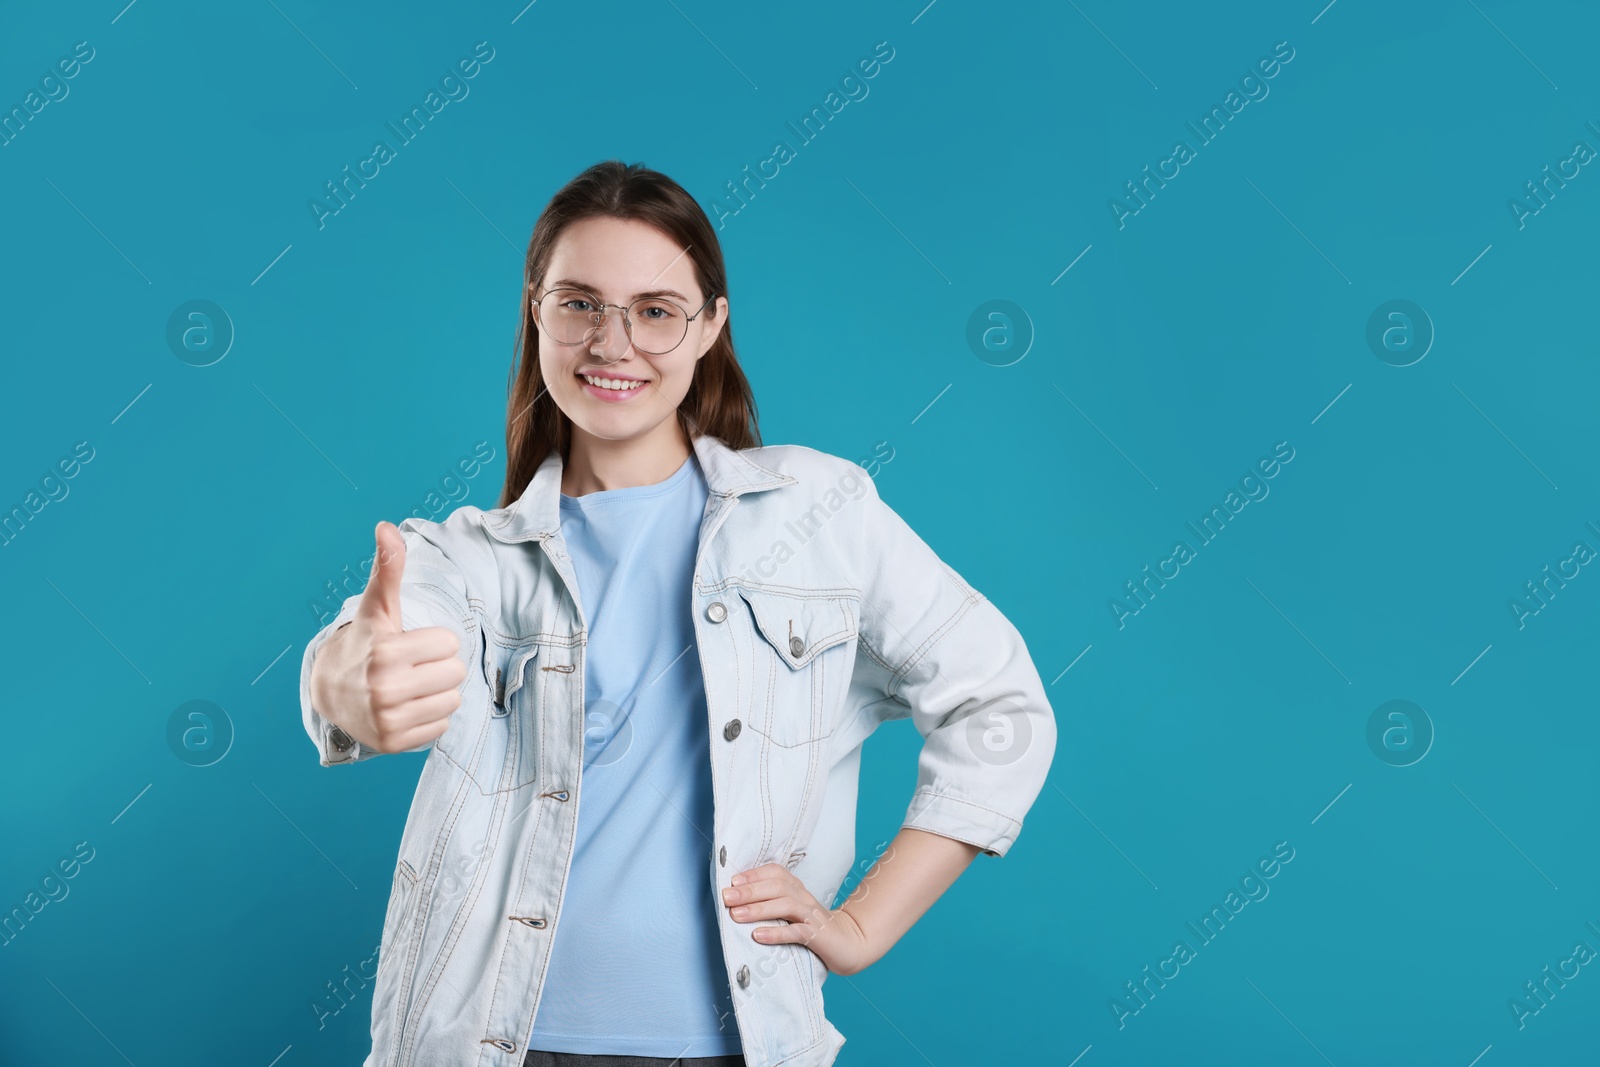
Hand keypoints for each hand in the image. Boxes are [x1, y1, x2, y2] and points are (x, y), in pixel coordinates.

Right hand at [309, 521, 467, 753]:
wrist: (329, 691)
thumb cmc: (365, 642)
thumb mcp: (377, 606)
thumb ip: (388, 568)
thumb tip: (387, 526)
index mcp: (385, 653)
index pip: (451, 644)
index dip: (435, 641)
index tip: (411, 644)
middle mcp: (385, 690)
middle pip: (456, 673)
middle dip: (439, 666)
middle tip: (411, 666)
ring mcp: (388, 720)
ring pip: (452, 701)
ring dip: (437, 693)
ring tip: (410, 686)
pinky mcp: (392, 744)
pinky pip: (441, 727)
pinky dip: (429, 718)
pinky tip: (406, 708)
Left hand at [720, 864, 876, 977]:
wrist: (849, 943)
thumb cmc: (812, 927)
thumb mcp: (791, 911)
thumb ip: (770, 904)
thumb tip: (736, 903)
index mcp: (797, 889)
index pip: (776, 872)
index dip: (754, 874)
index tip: (732, 881)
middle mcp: (804, 898)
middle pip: (777, 887)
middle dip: (750, 891)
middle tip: (727, 897)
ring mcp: (812, 916)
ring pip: (785, 906)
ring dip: (759, 909)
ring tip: (736, 915)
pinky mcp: (818, 936)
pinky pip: (797, 932)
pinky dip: (777, 933)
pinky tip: (758, 936)